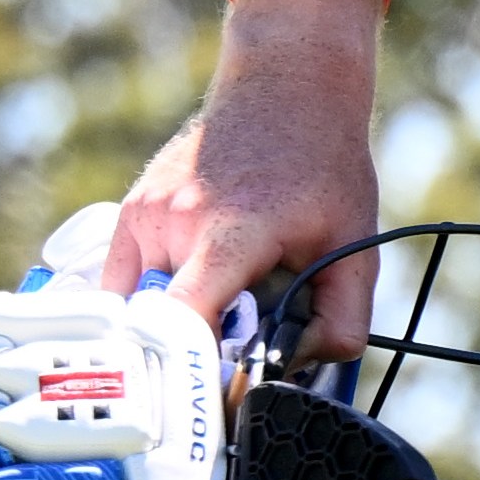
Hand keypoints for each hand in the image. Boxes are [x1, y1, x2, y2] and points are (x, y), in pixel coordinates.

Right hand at [106, 0, 385, 347]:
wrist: (287, 84)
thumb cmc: (322, 164)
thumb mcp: (354, 243)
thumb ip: (341, 318)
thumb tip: (301, 373)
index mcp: (232, 233)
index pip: (182, 320)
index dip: (190, 370)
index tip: (213, 395)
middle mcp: (176, 222)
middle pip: (160, 327)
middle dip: (189, 355)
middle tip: (229, 356)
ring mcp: (146, 214)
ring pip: (141, 308)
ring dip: (175, 323)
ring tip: (223, 302)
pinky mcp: (131, 211)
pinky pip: (125, 283)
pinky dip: (153, 300)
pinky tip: (193, 285)